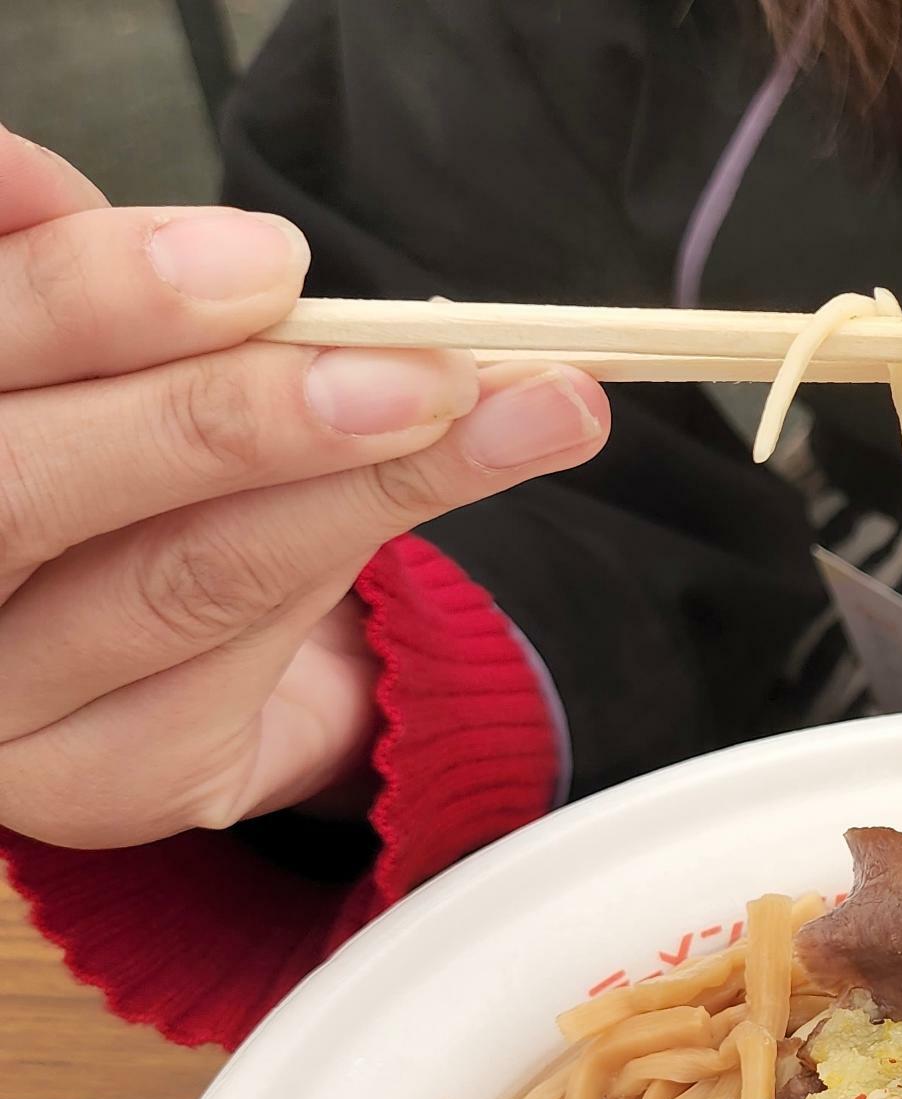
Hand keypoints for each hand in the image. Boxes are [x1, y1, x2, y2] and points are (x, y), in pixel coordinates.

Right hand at [0, 129, 610, 848]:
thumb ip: (54, 282)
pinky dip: (355, 550)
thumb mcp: (76, 356)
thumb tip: (27, 178)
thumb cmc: (94, 457)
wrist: (127, 655)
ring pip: (180, 580)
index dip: (96, 299)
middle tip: (429, 367)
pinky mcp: (101, 784)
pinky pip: (244, 663)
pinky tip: (455, 473)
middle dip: (239, 413)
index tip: (268, 259)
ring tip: (519, 414)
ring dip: (363, 483)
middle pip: (35, 490)